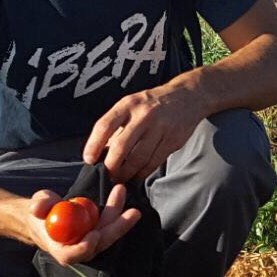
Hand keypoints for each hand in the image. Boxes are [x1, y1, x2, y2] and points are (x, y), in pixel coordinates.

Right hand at [19, 183, 141, 264]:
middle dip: (116, 228)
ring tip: (121, 190)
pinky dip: (116, 208)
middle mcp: (79, 249)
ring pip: (108, 232)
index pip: (72, 255)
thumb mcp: (37, 205)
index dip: (83, 248)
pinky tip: (119, 191)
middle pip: (100, 244)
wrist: (46, 215)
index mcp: (60, 249)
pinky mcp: (99, 231)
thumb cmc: (40, 212)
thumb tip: (37, 209)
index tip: (94, 234)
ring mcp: (91, 241)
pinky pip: (110, 222)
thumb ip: (38, 206)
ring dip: (119, 213)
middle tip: (131, 212)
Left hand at [82, 83, 205, 182]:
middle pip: (121, 146)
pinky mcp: (172, 140)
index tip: (89, 160)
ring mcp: (160, 128)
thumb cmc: (152, 103)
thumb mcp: (131, 105)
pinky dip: (142, 173)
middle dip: (111, 166)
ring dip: (127, 173)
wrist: (187, 97)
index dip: (93, 145)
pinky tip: (136, 177)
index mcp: (128, 104)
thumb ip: (117, 126)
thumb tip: (100, 152)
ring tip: (120, 179)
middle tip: (107, 176)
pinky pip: (154, 162)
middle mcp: (143, 115)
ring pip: (139, 158)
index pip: (105, 125)